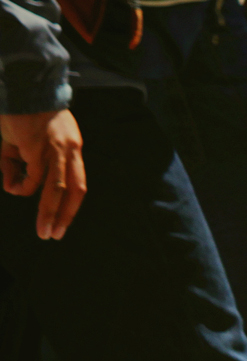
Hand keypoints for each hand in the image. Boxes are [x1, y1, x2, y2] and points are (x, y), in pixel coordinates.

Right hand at [0, 109, 86, 239]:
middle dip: (66, 215)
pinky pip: (33, 175)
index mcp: (72, 148)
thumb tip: (13, 187)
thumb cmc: (22, 112)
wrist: (22, 84)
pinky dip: (24, 186)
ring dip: (50, 212)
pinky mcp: (36, 146)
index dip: (71, 203)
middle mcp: (70, 150)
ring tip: (44, 231)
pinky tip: (14, 187)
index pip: (78, 182)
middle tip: (56, 235)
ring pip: (57, 188)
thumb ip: (19, 165)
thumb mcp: (23, 142)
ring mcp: (55, 149)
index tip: (63, 220)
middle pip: (74, 189)